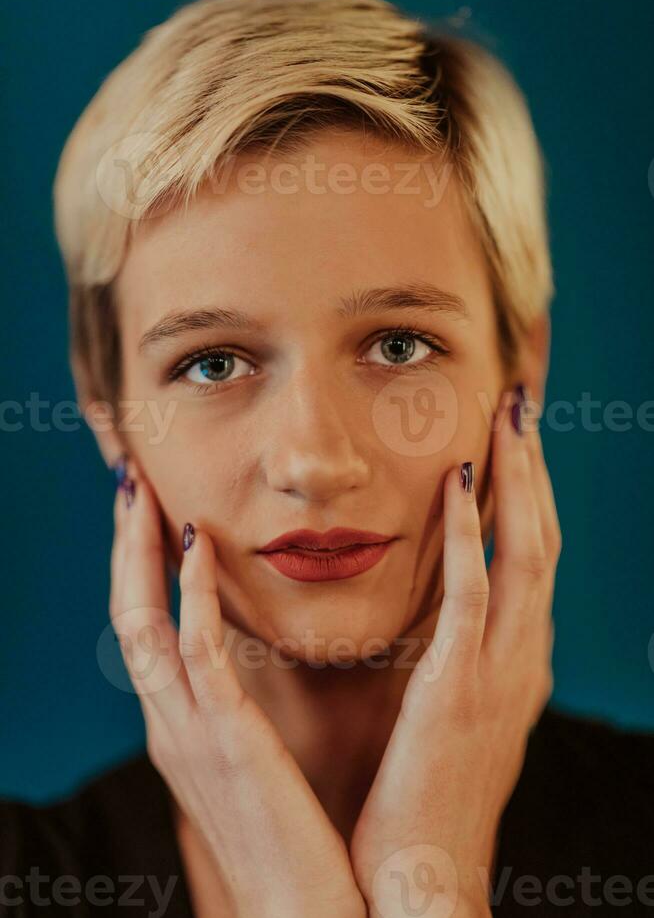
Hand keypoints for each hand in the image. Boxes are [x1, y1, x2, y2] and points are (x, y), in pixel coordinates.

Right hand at [109, 459, 366, 917]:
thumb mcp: (251, 763)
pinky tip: (197, 545)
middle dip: (124, 547)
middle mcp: (168, 722)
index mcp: (179, 724)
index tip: (150, 511)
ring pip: (141, 624)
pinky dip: (188, 595)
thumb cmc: (290, 838)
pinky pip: (195, 655)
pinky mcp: (224, 742)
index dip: (138, 566)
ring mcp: (188, 732)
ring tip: (144, 494)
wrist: (303, 914)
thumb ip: (240, 710)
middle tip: (130, 483)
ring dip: (139, 554)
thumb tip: (253, 661)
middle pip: (125, 614)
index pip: (143, 627)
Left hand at [349, 386, 560, 917]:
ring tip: (507, 418)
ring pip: (525, 551)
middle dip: (534, 468)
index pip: (535, 555)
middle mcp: (524, 655)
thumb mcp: (456, 711)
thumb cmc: (431, 791)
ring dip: (517, 479)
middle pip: (542, 538)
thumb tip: (448, 611)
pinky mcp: (460, 684)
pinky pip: (473, 594)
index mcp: (519, 658)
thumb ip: (460, 656)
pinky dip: (471, 533)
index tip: (514, 440)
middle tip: (522, 405)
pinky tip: (459, 483)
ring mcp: (500, 669)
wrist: (427, 872)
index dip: (530, 492)